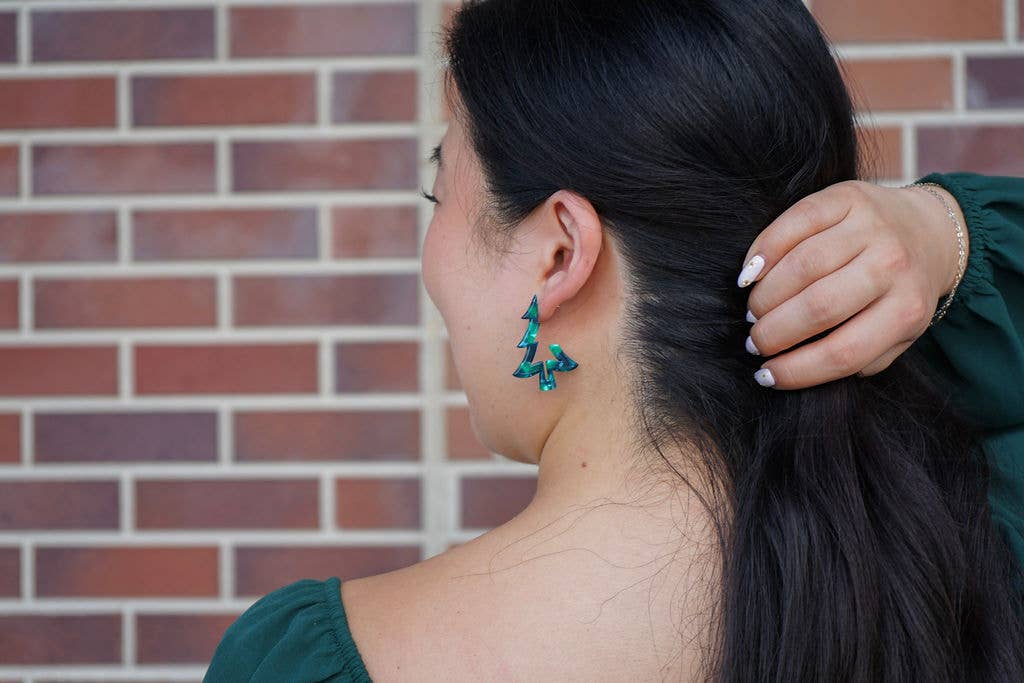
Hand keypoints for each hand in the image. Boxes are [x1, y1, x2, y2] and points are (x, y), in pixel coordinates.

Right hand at [737, 180, 969, 389]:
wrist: (930, 228)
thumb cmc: (901, 290)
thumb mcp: (898, 332)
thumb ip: (862, 357)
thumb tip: (799, 369)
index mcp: (908, 309)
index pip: (844, 351)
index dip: (797, 369)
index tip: (766, 375)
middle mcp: (893, 265)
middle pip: (819, 307)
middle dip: (774, 332)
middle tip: (755, 342)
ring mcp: (870, 227)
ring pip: (803, 265)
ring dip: (766, 296)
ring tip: (754, 311)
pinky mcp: (847, 197)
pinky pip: (796, 222)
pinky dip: (765, 249)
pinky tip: (750, 273)